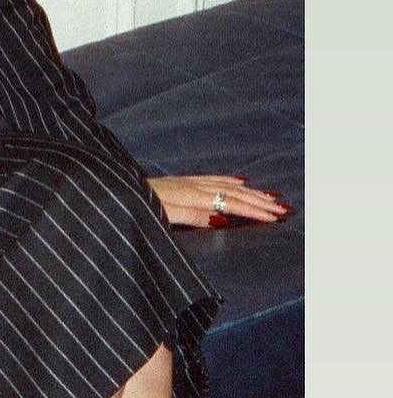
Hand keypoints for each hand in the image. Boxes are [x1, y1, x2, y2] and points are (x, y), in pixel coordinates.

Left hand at [146, 174, 290, 227]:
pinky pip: (213, 178)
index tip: (276, 217)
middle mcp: (193, 186)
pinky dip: (231, 180)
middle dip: (260, 201)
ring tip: (272, 196)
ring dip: (251, 191)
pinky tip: (240, 181)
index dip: (254, 211)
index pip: (231, 204)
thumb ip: (191, 217)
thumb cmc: (133, 207)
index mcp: (191, 197)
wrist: (112, 191)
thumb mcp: (161, 217)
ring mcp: (187, 182)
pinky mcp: (180, 181)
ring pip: (227, 185)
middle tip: (285, 208)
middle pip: (234, 193)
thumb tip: (222, 218)